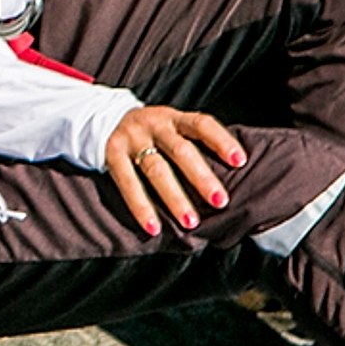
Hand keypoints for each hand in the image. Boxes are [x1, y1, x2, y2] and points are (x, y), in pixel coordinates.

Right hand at [101, 102, 244, 236]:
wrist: (104, 120)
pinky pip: (127, 183)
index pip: (201, 124)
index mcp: (174, 118)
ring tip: (190, 221)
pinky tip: (154, 227)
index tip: (240, 161)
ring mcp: (131, 139)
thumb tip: (233, 178)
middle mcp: (153, 125)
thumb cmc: (153, 134)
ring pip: (155, 169)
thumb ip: (195, 145)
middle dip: (201, 177)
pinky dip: (141, 207)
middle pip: (180, 150)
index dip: (221, 140)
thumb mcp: (173, 129)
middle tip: (220, 201)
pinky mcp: (111, 154)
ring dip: (174, 197)